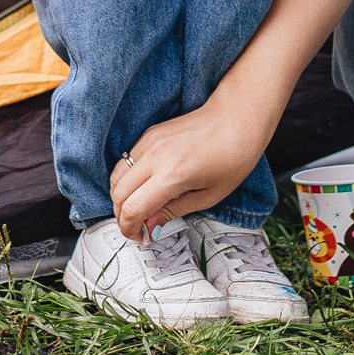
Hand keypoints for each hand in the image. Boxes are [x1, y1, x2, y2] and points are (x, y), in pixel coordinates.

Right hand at [111, 100, 274, 240]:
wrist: (236, 118)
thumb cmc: (233, 154)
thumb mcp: (209, 196)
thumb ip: (174, 211)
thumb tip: (151, 225)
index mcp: (172, 174)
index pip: (133, 208)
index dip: (130, 228)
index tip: (139, 236)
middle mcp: (155, 155)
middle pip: (118, 193)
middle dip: (122, 215)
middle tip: (137, 227)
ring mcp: (150, 141)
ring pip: (117, 175)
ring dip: (121, 197)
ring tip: (138, 208)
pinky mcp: (150, 133)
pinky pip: (126, 160)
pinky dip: (127, 178)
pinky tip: (143, 187)